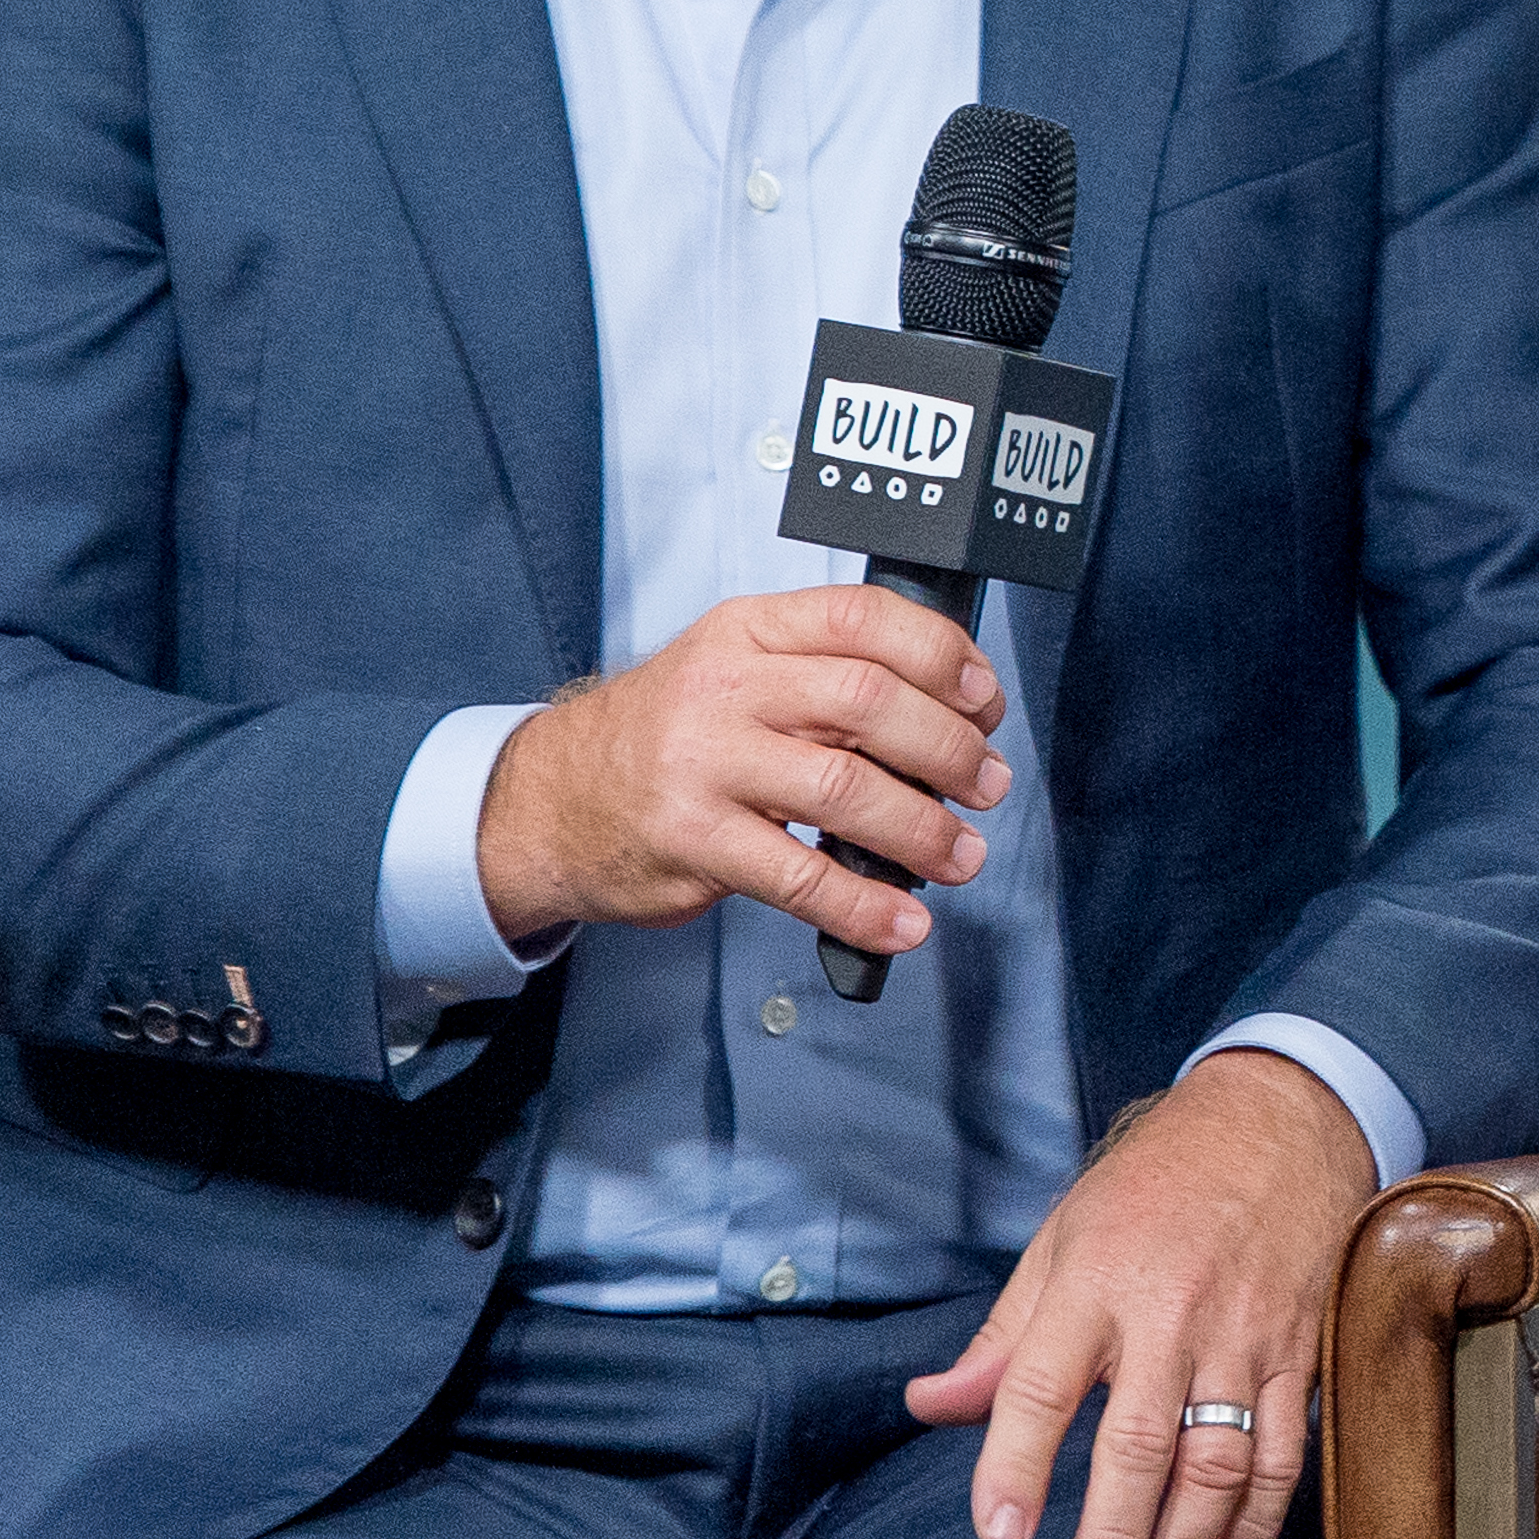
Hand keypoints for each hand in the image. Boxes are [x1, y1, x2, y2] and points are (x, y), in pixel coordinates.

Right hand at [476, 584, 1007, 963]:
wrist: (552, 799)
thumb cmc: (669, 734)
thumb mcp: (735, 669)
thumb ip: (826, 675)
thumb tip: (951, 714)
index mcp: (748, 631)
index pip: (862, 618)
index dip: (942, 655)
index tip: (984, 700)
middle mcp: (726, 687)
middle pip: (867, 701)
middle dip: (948, 749)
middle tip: (986, 784)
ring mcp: (704, 764)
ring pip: (843, 788)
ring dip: (923, 830)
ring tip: (960, 855)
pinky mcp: (693, 841)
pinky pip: (799, 876)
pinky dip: (863, 904)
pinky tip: (900, 920)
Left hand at [904, 1049, 1385, 1538]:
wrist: (1280, 1122)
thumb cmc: (1157, 1181)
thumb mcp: (1063, 1236)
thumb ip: (1003, 1335)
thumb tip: (930, 1406)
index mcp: (1094, 1280)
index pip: (1041, 1386)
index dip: (1014, 1466)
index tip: (999, 1536)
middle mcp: (1170, 1313)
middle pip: (1140, 1445)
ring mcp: (1243, 1334)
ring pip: (1218, 1461)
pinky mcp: (1299, 1351)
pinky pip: (1283, 1449)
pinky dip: (1258, 1518)